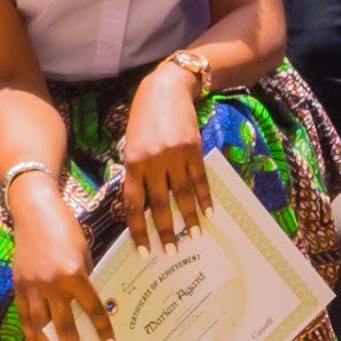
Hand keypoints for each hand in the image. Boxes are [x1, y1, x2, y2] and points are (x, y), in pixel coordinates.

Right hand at [0, 163, 112, 340]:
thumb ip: (83, 279)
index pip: (92, 310)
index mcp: (74, 274)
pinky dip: (31, 336)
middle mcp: (52, 284)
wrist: (34, 210)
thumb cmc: (65, 228)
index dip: (103, 330)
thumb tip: (86, 306)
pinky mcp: (18, 285)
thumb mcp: (83, 252)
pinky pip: (25, 317)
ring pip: (39, 328)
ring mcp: (32, 286)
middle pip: (64, 328)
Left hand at [115, 58, 215, 245]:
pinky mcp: (193, 149)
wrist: (166, 89)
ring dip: (189, 218)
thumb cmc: (143, 117)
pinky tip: (209, 212)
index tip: (144, 250)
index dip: (138, 229)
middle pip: (159, 204)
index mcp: (132, 163)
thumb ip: (136, 171)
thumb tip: (142, 203)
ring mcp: (174, 156)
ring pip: (183, 195)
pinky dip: (205, 197)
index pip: (133, 204)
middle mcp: (152, 162)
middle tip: (171, 251)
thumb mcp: (131, 143)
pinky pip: (200, 179)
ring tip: (194, 237)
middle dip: (165, 231)